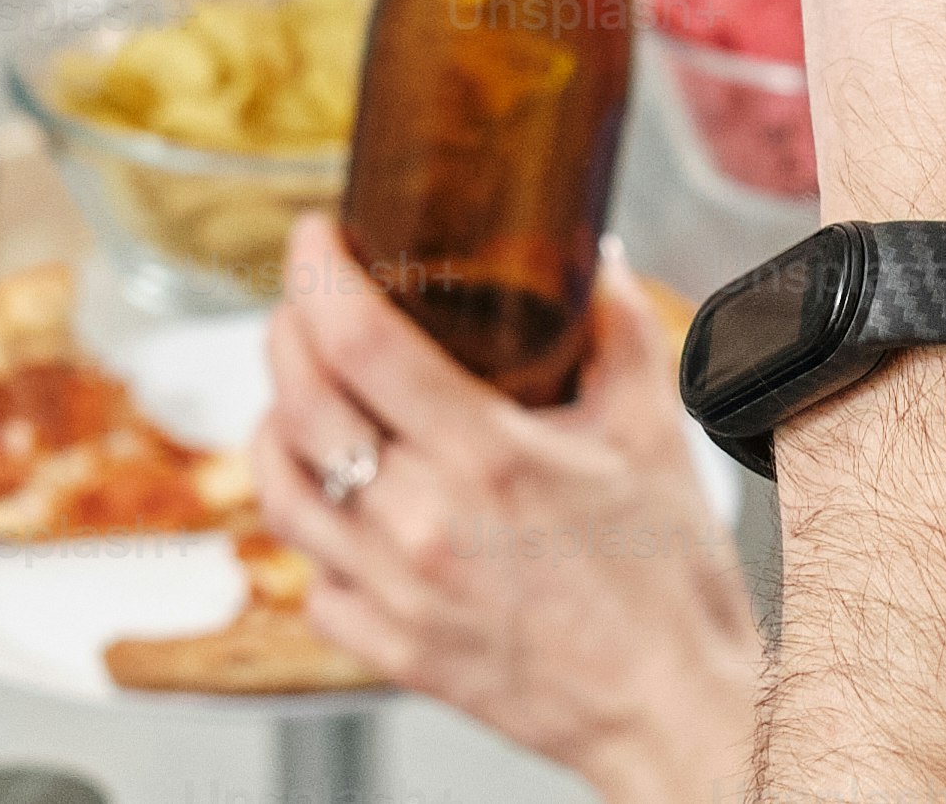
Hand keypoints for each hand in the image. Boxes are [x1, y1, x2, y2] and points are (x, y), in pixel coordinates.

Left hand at [253, 221, 760, 803]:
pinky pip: (311, 581)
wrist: (670, 708)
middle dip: (287, 331)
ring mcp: (396, 593)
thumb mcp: (653, 431)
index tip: (314, 236)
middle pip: (299, 404)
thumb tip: (593, 260)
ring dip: (275, 426)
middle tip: (304, 303)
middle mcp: (424, 523)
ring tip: (298, 398)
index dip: (318, 273)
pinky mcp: (389, 650)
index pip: (360, 342)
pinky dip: (312, 535)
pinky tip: (341, 509)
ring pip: (280, 490)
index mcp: (489, 457)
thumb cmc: (669, 583)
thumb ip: (617, 330)